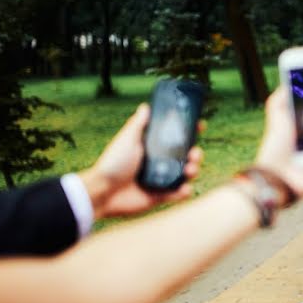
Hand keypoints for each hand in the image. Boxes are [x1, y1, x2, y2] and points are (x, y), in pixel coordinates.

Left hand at [79, 104, 204, 219]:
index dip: (189, 132)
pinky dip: (185, 192)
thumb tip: (146, 106)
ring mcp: (160, 180)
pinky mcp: (160, 196)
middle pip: (185, 156)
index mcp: (152, 148)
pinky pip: (178, 194)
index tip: (200, 125)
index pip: (174, 138)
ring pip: (185, 174)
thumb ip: (138, 124)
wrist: (102, 192)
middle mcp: (159, 163)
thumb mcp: (127, 140)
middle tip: (195, 153)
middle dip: (196, 153)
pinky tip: (185, 188)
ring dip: (194, 170)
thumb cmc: (112, 163)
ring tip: (191, 169)